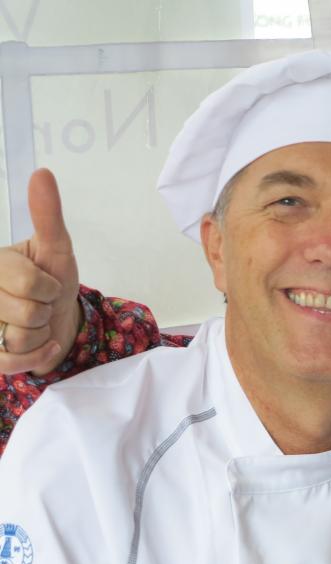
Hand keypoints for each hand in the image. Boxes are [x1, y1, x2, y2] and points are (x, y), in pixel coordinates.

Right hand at [0, 168, 80, 375]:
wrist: (60, 316)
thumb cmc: (53, 279)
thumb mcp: (56, 247)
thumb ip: (47, 214)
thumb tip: (42, 173)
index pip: (27, 281)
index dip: (48, 285)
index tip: (45, 281)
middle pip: (27, 311)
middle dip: (46, 310)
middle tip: (41, 303)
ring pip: (19, 337)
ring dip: (41, 333)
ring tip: (36, 322)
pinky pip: (10, 362)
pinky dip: (38, 356)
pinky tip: (43, 343)